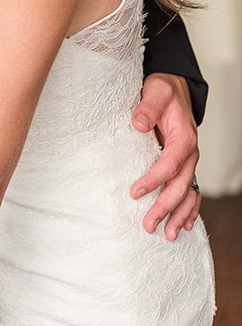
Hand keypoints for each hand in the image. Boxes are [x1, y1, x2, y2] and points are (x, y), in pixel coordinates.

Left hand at [130, 73, 200, 238]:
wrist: (174, 90)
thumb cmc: (163, 91)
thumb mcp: (156, 91)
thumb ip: (148, 106)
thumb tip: (139, 123)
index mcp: (183, 138)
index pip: (169, 164)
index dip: (153, 180)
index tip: (135, 193)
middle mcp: (190, 153)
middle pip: (180, 185)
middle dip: (165, 207)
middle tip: (148, 225)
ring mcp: (189, 162)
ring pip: (188, 193)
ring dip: (178, 215)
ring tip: (167, 235)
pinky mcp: (183, 166)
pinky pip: (190, 191)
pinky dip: (189, 210)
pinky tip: (183, 226)